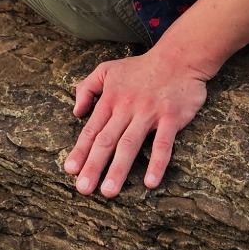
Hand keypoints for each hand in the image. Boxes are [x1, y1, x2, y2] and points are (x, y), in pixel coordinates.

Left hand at [64, 47, 209, 197]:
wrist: (178, 58)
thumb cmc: (140, 68)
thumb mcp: (107, 69)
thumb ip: (87, 87)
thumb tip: (76, 112)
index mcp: (111, 99)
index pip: (92, 129)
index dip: (80, 150)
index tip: (70, 170)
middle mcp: (126, 108)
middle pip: (106, 140)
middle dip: (93, 165)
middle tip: (83, 188)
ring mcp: (148, 113)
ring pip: (129, 144)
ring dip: (118, 169)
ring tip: (108, 191)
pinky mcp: (171, 118)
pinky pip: (163, 144)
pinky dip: (156, 163)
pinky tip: (150, 182)